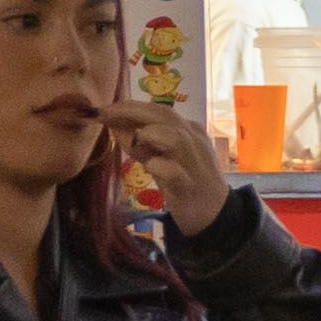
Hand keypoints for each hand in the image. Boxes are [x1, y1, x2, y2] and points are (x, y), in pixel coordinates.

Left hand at [107, 99, 239, 234]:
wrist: (216, 214)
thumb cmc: (186, 183)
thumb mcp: (162, 160)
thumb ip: (141, 146)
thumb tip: (115, 127)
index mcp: (189, 131)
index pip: (159, 110)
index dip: (131, 107)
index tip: (106, 108)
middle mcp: (194, 141)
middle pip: (165, 116)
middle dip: (131, 111)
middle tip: (105, 113)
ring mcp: (193, 163)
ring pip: (174, 138)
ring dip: (149, 134)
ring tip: (126, 138)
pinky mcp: (189, 187)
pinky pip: (174, 172)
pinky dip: (158, 166)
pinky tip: (147, 167)